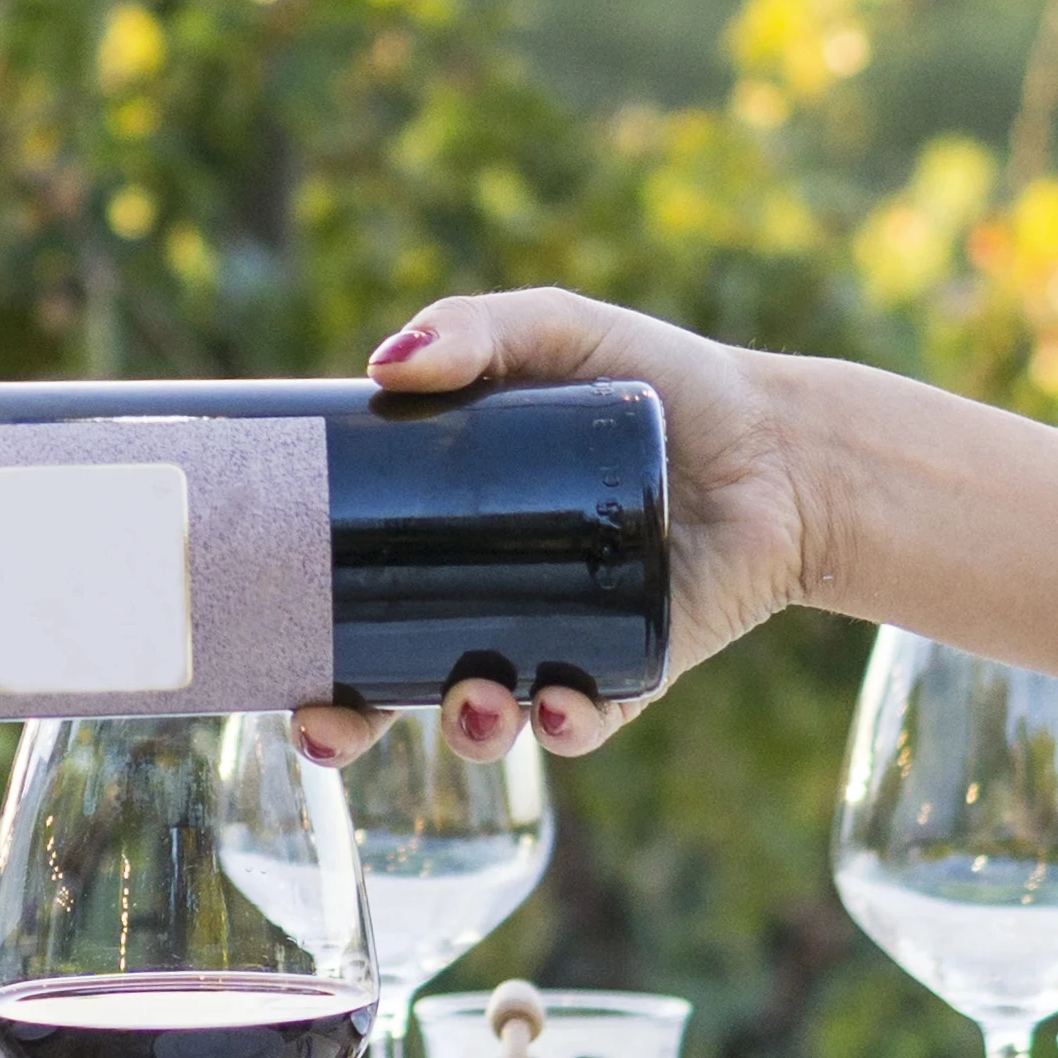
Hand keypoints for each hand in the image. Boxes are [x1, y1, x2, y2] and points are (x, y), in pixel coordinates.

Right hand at [331, 288, 825, 762]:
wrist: (782, 441)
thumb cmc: (661, 381)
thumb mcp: (557, 333)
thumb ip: (475, 328)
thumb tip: (385, 367)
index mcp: (449, 537)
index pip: (353, 596)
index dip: (306, 641)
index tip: (275, 664)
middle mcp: (490, 603)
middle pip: (394, 684)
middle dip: (353, 725)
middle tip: (331, 727)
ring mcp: (558, 644)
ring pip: (488, 717)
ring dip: (468, 729)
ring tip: (477, 704)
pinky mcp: (633, 673)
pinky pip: (585, 721)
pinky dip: (564, 724)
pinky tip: (558, 702)